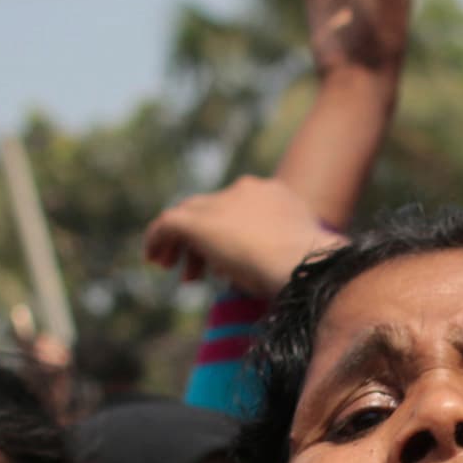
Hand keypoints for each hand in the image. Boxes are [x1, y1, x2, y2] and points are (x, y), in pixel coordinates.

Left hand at [143, 173, 341, 294]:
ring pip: (188, 215)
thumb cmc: (309, 270)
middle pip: (210, 209)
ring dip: (178, 243)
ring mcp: (221, 204)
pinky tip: (152, 258)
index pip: (237, 208)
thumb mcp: (297, 253)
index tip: (223, 264)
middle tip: (195, 272)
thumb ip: (281, 251)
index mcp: (273, 194)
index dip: (227, 234)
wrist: (305, 265)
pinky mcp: (199, 222)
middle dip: (201, 240)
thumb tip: (272, 269)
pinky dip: (156, 239)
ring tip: (173, 271)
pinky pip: (167, 224)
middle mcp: (245, 190)